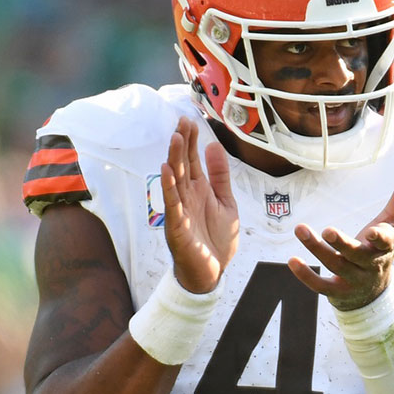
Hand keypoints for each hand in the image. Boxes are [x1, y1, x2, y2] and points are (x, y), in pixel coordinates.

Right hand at [161, 117, 238, 292]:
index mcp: (199, 190)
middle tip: (181, 121)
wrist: (211, 273)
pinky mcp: (177, 226)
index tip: (190, 120)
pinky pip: (172, 204)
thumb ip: (220, 176)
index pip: (192, 160)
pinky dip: (169, 188)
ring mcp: (180, 211)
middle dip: (182, 144)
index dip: (191, 141)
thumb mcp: (226, 202)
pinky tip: (166, 171)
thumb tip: (214, 145)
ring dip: (174, 159)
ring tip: (175, 139)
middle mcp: (187, 197)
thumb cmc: (216, 240)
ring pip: (175, 181)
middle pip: (182, 165)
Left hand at [288, 171, 393, 310]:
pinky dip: (306, 276)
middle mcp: (369, 266)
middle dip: (343, 244)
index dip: (380, 239)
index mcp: (384, 249)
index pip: (386, 244)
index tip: (373, 232)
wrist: (374, 291)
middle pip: (356, 255)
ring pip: (335, 266)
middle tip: (328, 231)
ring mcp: (352, 280)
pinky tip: (292, 260)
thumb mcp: (392, 224)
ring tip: (300, 229)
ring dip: (316, 250)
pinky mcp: (336, 291)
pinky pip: (320, 286)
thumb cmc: (380, 249)